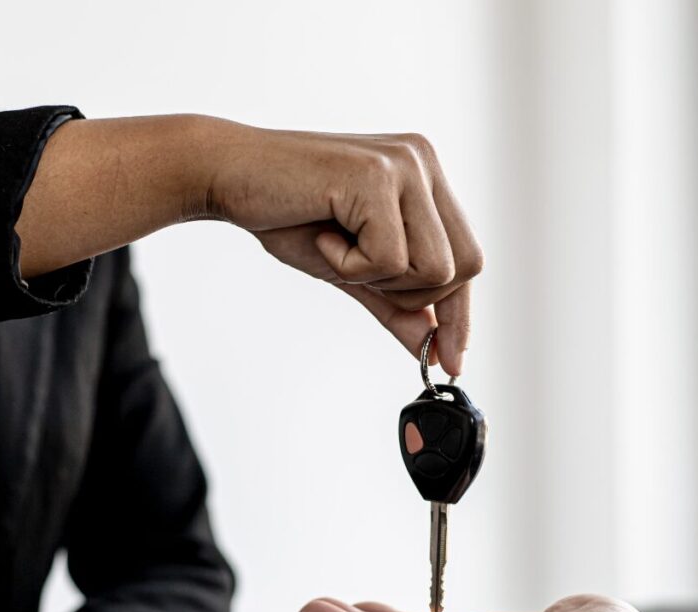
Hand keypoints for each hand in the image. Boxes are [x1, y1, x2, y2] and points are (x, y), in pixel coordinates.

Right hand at [208, 127, 481, 375]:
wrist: (229, 178)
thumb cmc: (290, 219)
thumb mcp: (356, 273)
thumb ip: (398, 308)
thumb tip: (433, 353)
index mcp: (426, 180)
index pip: (468, 259)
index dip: (458, 314)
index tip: (451, 361)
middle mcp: (424, 163)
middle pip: (465, 268)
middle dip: (412, 294)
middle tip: (360, 272)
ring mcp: (404, 165)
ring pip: (434, 268)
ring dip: (380, 278)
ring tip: (339, 247)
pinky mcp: (377, 175)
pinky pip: (390, 258)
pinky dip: (351, 265)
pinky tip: (324, 237)